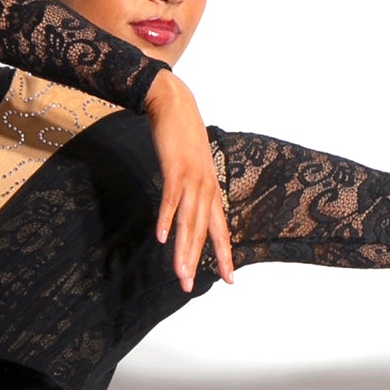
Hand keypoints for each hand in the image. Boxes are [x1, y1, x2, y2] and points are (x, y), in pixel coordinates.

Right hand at [144, 72, 234, 290]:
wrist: (175, 104)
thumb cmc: (183, 137)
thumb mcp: (193, 167)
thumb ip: (192, 189)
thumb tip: (189, 208)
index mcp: (211, 191)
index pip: (220, 230)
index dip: (224, 255)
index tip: (228, 279)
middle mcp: (206, 188)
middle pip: (203, 232)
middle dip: (198, 261)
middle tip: (189, 286)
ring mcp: (192, 179)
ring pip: (189, 221)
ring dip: (183, 249)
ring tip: (180, 273)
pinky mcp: (175, 169)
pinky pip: (171, 199)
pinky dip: (166, 218)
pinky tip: (161, 237)